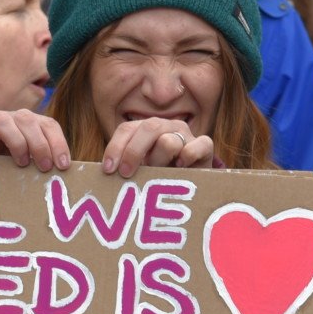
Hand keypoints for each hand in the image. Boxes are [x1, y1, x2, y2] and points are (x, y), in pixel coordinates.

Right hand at [0, 110, 70, 171]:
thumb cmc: (13, 170)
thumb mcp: (33, 166)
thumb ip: (46, 164)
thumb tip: (65, 174)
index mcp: (32, 124)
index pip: (49, 125)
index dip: (58, 143)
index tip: (63, 165)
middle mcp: (13, 119)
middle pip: (28, 120)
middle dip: (40, 145)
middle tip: (45, 168)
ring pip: (3, 120)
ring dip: (16, 141)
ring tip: (22, 162)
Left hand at [100, 118, 214, 176]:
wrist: (191, 187)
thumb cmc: (160, 178)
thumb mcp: (140, 171)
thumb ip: (125, 166)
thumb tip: (107, 173)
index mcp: (146, 129)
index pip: (127, 129)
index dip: (115, 147)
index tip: (108, 170)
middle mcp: (166, 127)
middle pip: (148, 128)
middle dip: (133, 152)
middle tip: (126, 174)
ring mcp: (186, 134)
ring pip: (169, 141)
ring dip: (160, 162)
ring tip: (159, 176)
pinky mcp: (205, 146)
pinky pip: (197, 146)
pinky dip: (188, 157)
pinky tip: (181, 168)